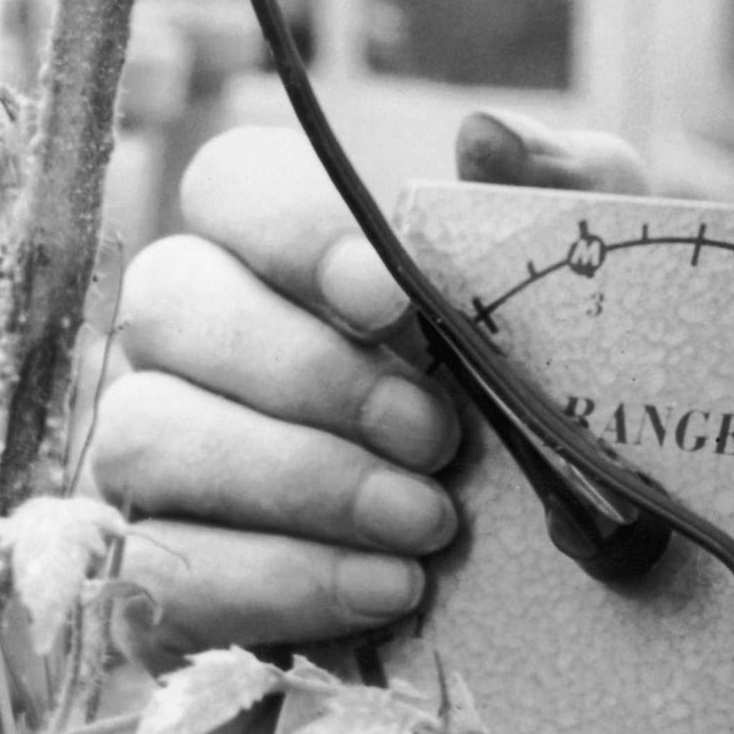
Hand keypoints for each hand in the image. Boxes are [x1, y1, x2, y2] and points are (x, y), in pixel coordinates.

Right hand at [89, 112, 647, 663]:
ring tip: (426, 524)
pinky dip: (278, 583)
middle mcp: (193, 345)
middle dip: (308, 372)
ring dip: (294, 481)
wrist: (576, 598)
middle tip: (436, 435)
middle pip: (169, 306)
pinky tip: (385, 594)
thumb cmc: (551, 406)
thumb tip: (483, 134)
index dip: (293, 229)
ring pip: (145, 437)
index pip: (228, 184)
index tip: (393, 298)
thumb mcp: (588, 288)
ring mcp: (158, 467)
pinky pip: (158, 575)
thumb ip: (558, 190)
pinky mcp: (156, 591)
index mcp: (284, 249)